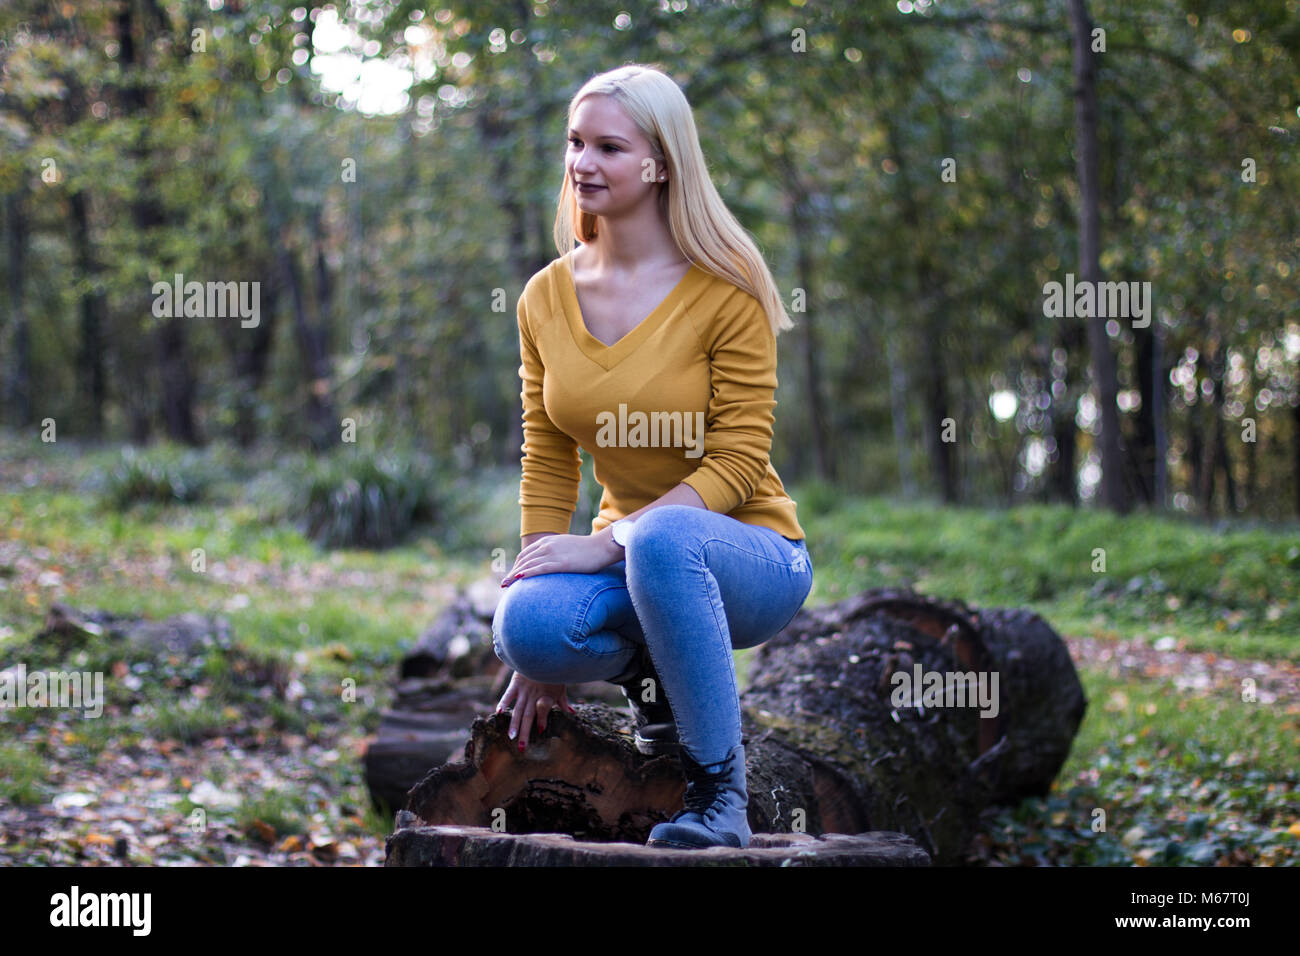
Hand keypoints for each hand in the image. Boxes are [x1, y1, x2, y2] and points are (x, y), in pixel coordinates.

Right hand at [495, 672, 575, 749]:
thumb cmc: (552, 672)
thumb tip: (572, 713)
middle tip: (522, 748)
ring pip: (518, 710)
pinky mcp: (516, 683)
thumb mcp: (560, 687)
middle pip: (529, 717)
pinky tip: (498, 712)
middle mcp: (535, 696)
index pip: (543, 712)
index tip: (540, 732)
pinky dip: (503, 702)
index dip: (542, 720)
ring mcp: (524, 690)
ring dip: (514, 724)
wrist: (543, 654)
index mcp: (546, 697)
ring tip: (511, 737)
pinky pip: (509, 694)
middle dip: (525, 732)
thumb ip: (563, 702)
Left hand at [500, 531, 618, 586]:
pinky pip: (539, 569)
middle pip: (523, 560)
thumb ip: (556, 553)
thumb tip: (552, 565)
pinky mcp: (561, 563)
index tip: (511, 576)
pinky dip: (527, 573)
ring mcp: (553, 554)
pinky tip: (519, 579)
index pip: (526, 554)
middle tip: (504, 584)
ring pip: (528, 564)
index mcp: (548, 542)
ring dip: (514, 575)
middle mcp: (547, 546)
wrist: (601, 547)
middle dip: (512, 572)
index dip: (516, 566)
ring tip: (506, 585)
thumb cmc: (588, 550)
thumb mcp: (567, 548)